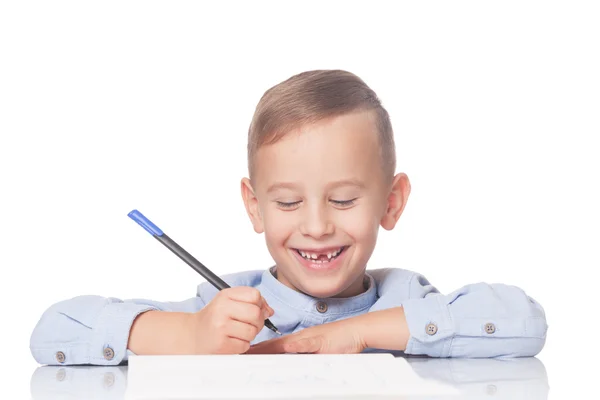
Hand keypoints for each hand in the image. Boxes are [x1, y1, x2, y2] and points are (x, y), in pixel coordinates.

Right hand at [186, 286, 273, 353]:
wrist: (193, 335)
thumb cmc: (214, 318)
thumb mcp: (228, 302)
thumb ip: (250, 302)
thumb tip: (269, 311)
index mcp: (225, 295)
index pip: (255, 295)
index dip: (260, 304)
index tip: (254, 310)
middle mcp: (222, 309)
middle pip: (256, 313)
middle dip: (258, 322)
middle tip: (249, 324)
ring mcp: (221, 327)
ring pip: (252, 331)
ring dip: (250, 335)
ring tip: (238, 333)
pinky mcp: (221, 344)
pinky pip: (245, 345)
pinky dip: (242, 345)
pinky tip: (231, 341)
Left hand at [245, 307, 409, 354]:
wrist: (356, 331)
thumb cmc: (340, 340)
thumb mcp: (318, 349)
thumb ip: (303, 353)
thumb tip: (287, 359)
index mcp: (298, 342)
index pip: (274, 348)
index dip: (259, 351)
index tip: (243, 356)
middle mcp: (300, 339)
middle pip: (274, 346)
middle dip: (257, 351)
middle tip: (240, 355)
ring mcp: (309, 339)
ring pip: (285, 345)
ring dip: (269, 349)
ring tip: (252, 354)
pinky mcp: (320, 340)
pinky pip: (305, 344)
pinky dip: (294, 346)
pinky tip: (285, 349)